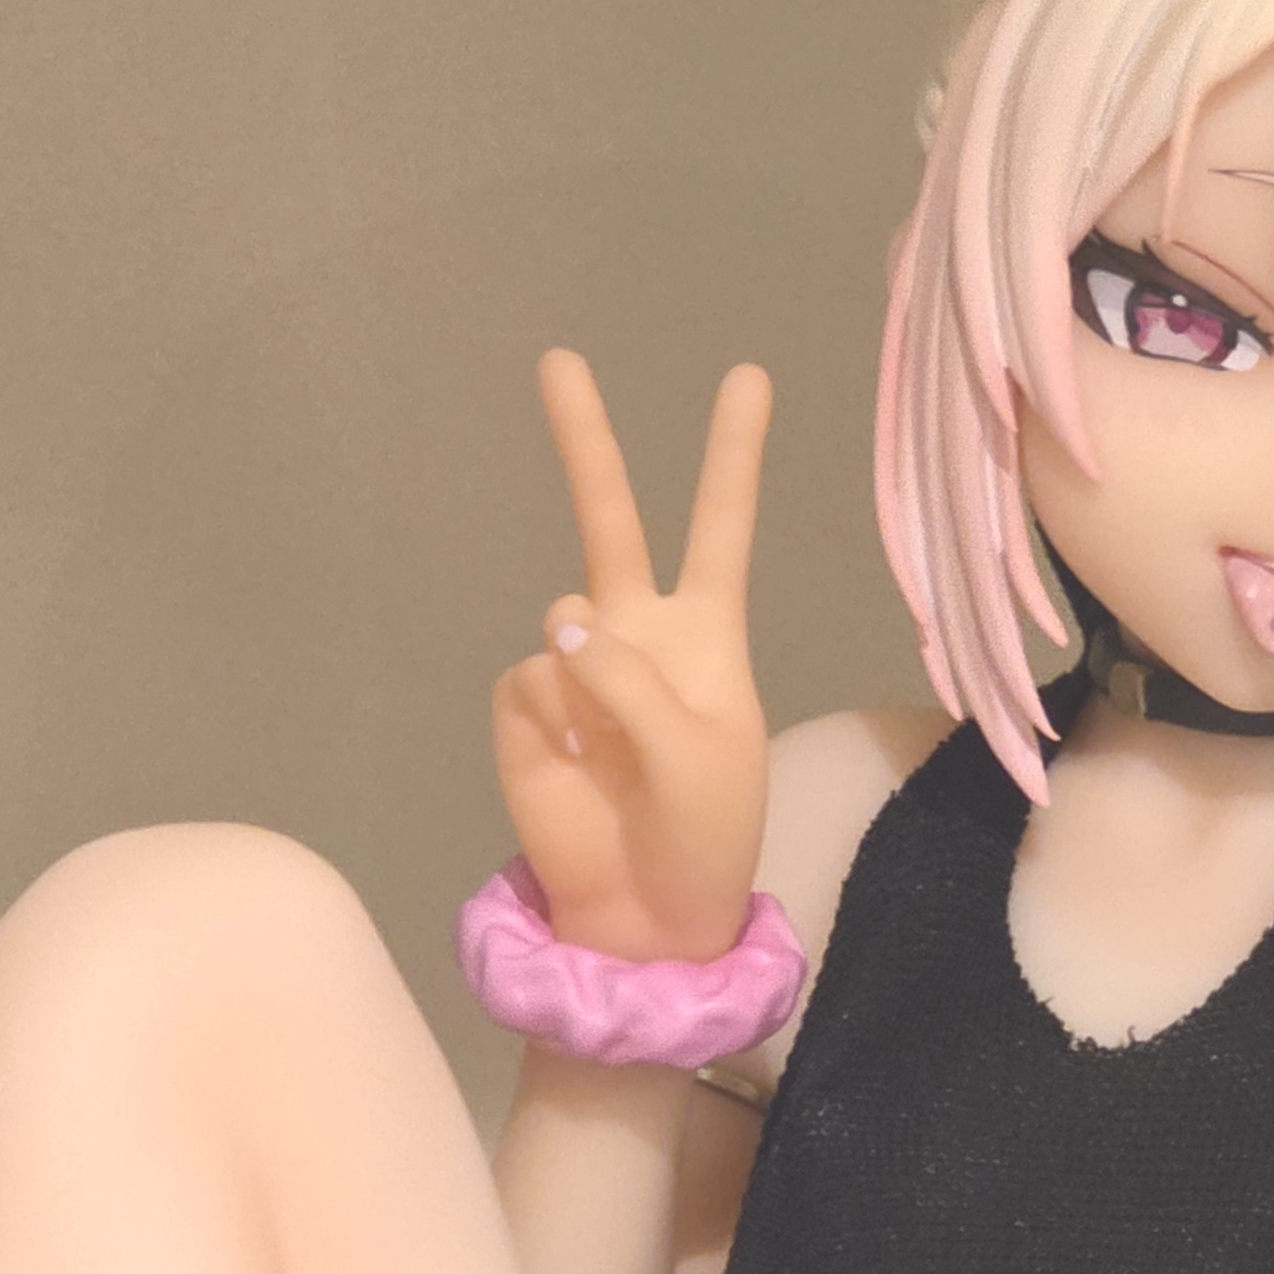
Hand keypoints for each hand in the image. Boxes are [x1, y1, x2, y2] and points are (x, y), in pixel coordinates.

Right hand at [490, 350, 771, 961]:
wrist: (642, 915)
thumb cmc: (704, 833)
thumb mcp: (702, 754)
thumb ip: (635, 682)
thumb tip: (558, 625)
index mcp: (707, 635)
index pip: (720, 528)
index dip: (732, 455)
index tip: (746, 376)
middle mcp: (638, 633)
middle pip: (609, 519)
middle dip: (585, 441)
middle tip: (560, 359)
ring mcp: (576, 668)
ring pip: (567, 626)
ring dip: (597, 693)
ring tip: (620, 764)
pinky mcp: (526, 706)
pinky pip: (533, 684)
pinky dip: (556, 728)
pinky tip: (576, 772)